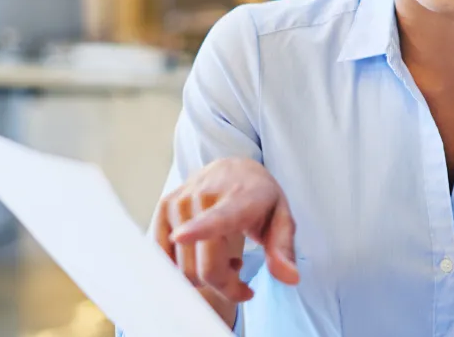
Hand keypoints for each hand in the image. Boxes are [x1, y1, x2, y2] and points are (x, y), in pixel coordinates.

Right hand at [153, 158, 300, 326]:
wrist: (234, 169)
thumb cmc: (260, 199)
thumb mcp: (282, 219)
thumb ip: (283, 249)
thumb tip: (290, 278)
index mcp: (239, 199)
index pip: (218, 218)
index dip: (199, 229)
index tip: (182, 235)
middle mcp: (203, 196)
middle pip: (205, 266)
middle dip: (225, 285)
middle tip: (240, 271)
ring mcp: (180, 201)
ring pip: (184, 268)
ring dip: (205, 276)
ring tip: (223, 256)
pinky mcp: (164, 207)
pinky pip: (164, 256)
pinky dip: (183, 266)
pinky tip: (200, 254)